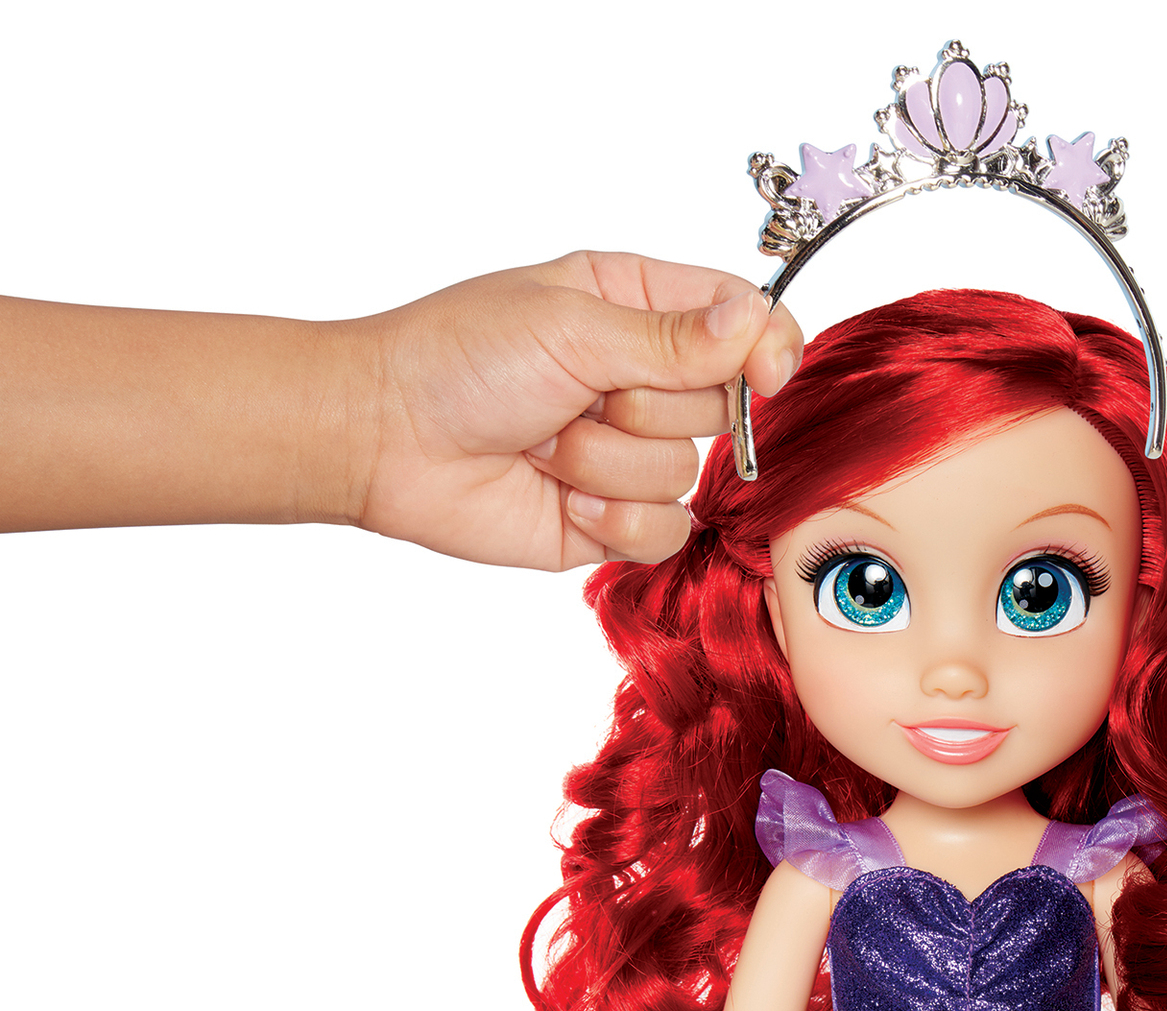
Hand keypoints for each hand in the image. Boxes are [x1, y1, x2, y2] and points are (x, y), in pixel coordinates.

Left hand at [344, 251, 803, 568]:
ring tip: (545, 445)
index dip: (765, 348)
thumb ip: (672, 339)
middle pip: (721, 405)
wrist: (386, 441)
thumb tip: (756, 324)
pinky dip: (614, 519)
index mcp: (637, 307)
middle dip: (649, 409)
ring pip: (686, 474)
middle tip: (580, 397)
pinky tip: (561, 497)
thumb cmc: (459, 360)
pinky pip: (666, 532)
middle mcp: (642, 379)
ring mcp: (629, 453)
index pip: (743, 321)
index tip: (763, 373)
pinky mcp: (615, 519)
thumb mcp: (570, 328)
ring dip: (608, 464)